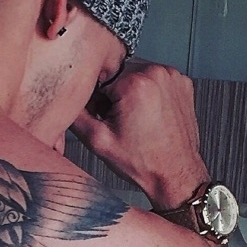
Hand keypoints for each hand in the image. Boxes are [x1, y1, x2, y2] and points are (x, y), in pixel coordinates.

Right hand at [70, 59, 210, 209]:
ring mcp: (173, 77)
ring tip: (135, 120)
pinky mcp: (182, 83)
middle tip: (119, 121)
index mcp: (136, 83)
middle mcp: (158, 73)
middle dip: (113, 93)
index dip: (96, 98)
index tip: (104, 116)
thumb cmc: (143, 162)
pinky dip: (148, 94)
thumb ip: (75, 115)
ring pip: (136, 74)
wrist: (174, 174)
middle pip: (119, 72)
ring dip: (130, 92)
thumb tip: (63, 100)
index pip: (99, 75)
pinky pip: (154, 80)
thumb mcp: (97, 141)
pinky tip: (148, 116)